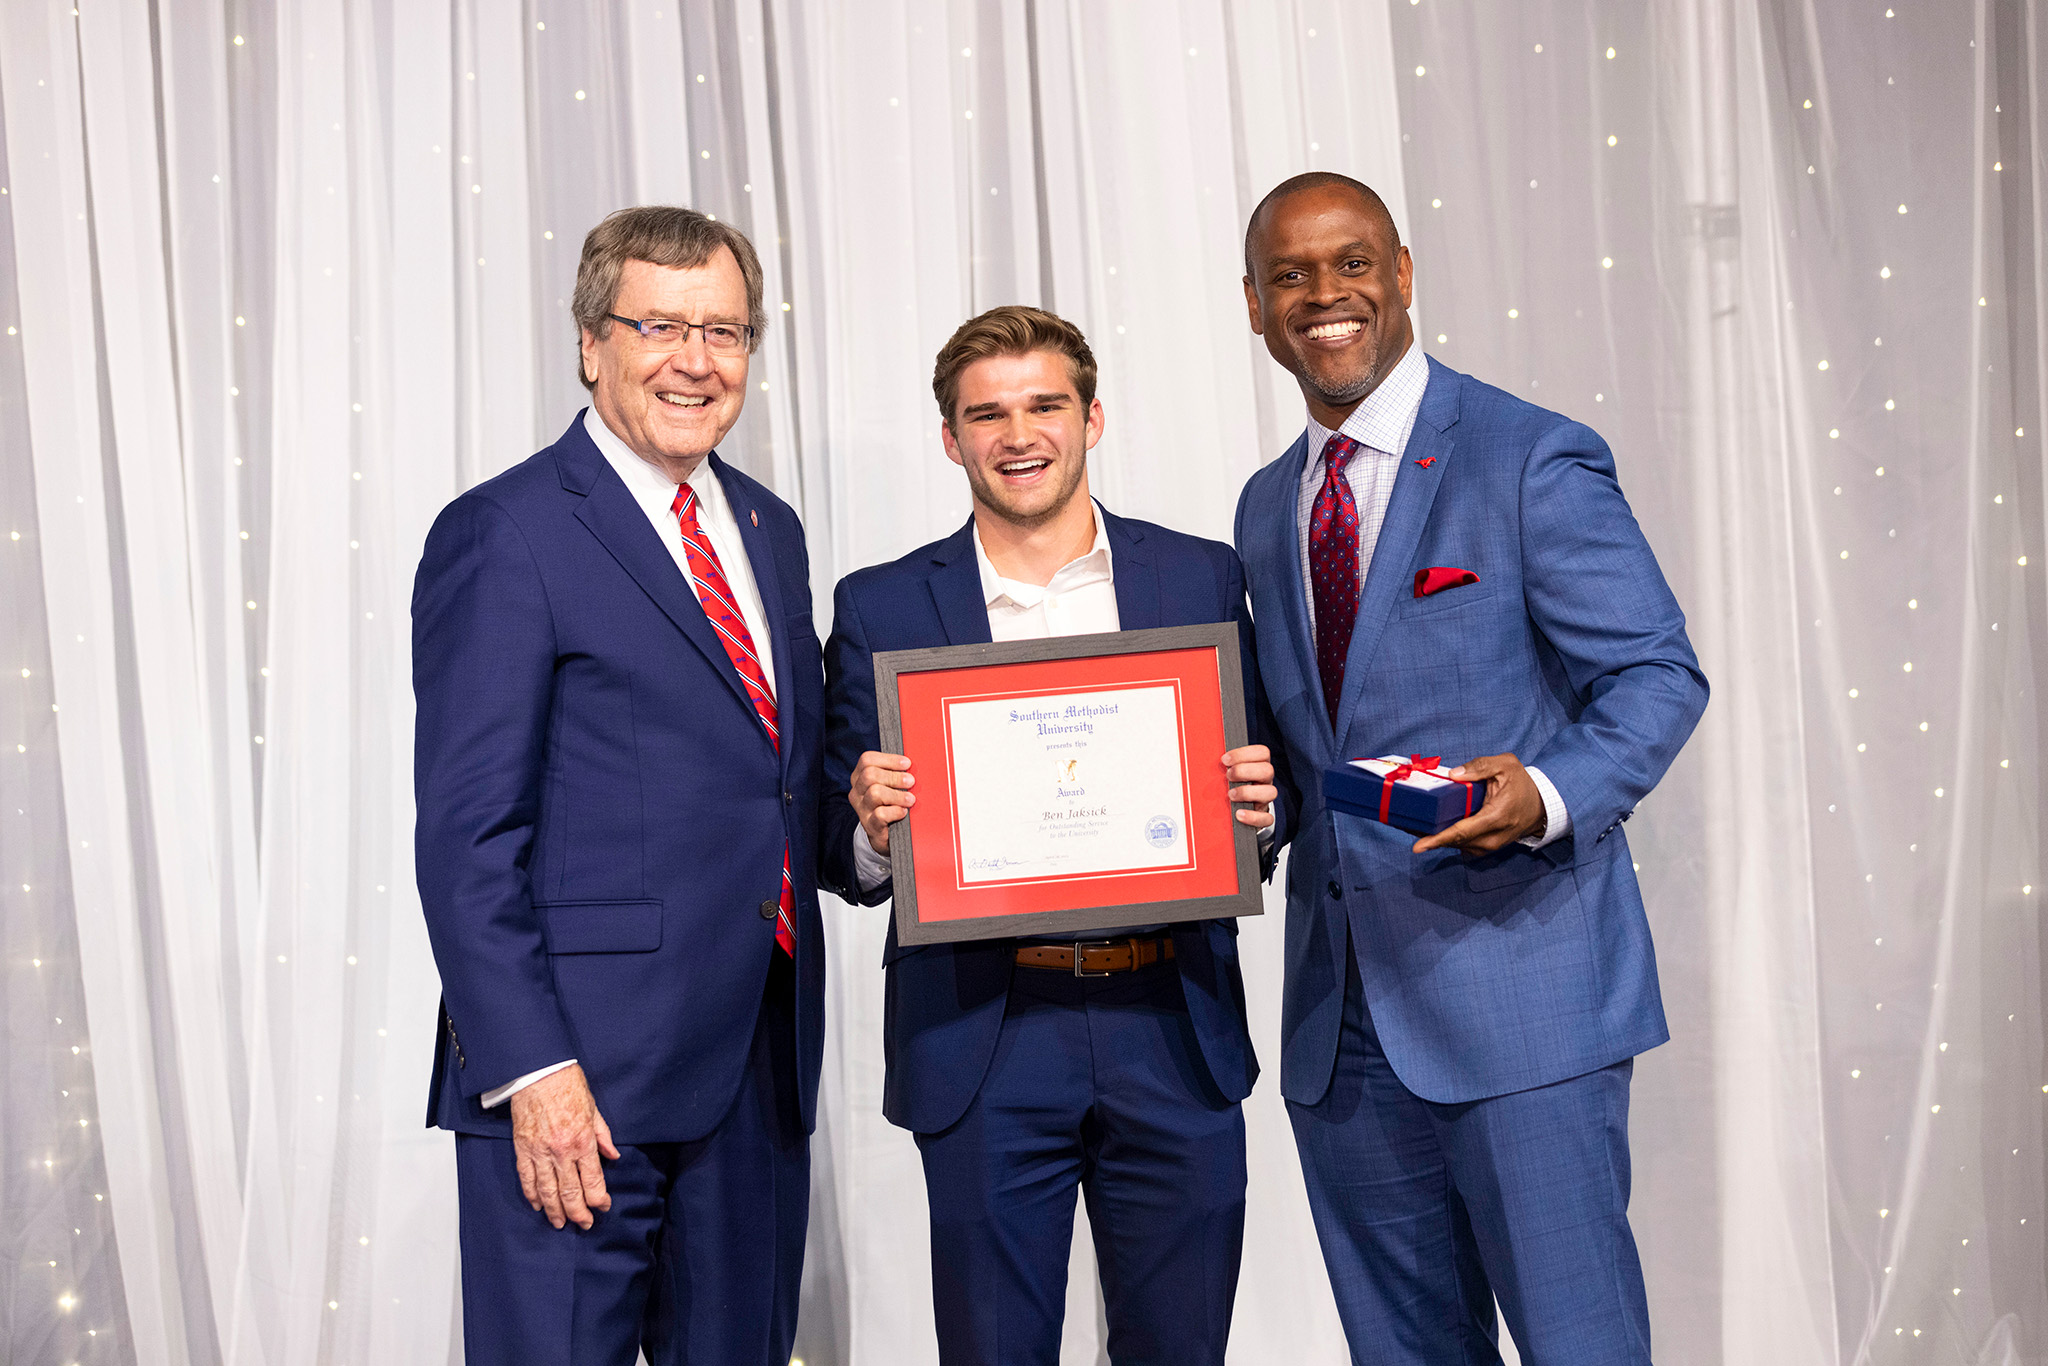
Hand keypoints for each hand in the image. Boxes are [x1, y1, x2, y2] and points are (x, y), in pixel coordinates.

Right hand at [508, 1063, 619, 1230]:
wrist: (539, 1072)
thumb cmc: (568, 1086)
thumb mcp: (594, 1110)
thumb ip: (603, 1137)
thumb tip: (613, 1157)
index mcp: (582, 1141)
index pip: (592, 1181)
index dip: (599, 1199)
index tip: (603, 1207)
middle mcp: (561, 1152)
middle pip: (570, 1192)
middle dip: (579, 1213)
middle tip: (584, 1225)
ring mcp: (539, 1152)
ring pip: (547, 1191)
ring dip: (555, 1211)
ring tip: (560, 1224)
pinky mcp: (522, 1149)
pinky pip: (526, 1178)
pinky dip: (532, 1195)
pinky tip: (538, 1206)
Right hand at [850, 751, 913, 854]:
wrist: (884, 835)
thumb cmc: (890, 803)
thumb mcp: (889, 786)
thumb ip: (896, 773)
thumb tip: (913, 764)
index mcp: (860, 776)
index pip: (867, 760)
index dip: (888, 759)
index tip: (907, 763)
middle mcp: (857, 791)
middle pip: (870, 775)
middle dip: (894, 776)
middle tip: (911, 781)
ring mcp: (861, 809)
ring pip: (874, 793)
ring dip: (897, 795)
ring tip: (910, 799)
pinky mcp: (869, 825)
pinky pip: (880, 814)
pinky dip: (895, 811)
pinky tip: (903, 811)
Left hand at [1222, 746, 1276, 828]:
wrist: (1237, 809)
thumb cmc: (1230, 785)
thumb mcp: (1228, 772)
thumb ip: (1223, 765)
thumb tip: (1205, 758)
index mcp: (1258, 765)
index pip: (1262, 752)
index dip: (1244, 753)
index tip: (1224, 759)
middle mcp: (1265, 781)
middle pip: (1267, 770)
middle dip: (1244, 771)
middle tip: (1228, 776)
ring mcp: (1265, 799)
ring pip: (1271, 792)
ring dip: (1248, 792)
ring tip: (1230, 795)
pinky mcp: (1263, 817)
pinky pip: (1267, 818)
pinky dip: (1253, 817)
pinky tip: (1238, 814)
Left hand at [1410, 753, 1544, 854]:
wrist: (1542, 806)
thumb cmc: (1523, 784)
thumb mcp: (1506, 765)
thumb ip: (1480, 766)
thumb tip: (1454, 774)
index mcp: (1496, 817)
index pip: (1463, 831)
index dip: (1438, 840)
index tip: (1418, 846)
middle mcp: (1492, 837)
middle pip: (1454, 841)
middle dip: (1428, 836)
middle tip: (1402, 824)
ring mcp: (1490, 845)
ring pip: (1456, 845)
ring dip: (1435, 838)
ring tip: (1411, 825)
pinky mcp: (1486, 847)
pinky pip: (1462, 845)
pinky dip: (1446, 838)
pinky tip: (1431, 828)